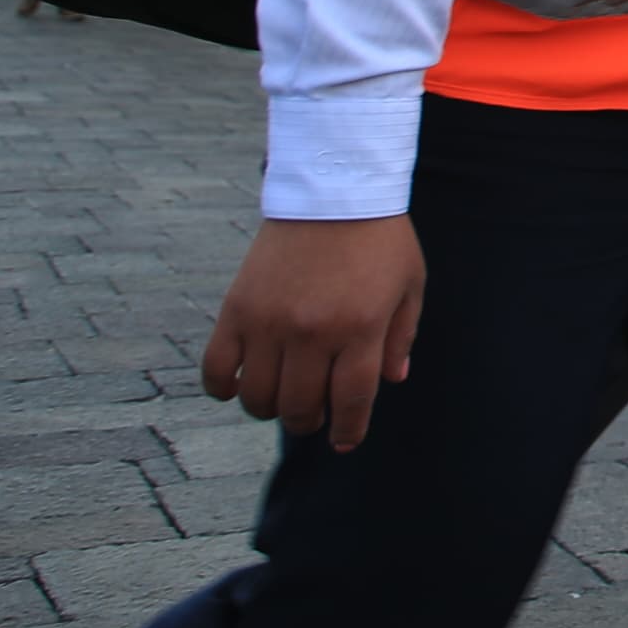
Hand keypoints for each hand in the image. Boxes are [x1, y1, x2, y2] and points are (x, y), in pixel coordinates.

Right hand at [203, 217, 425, 453]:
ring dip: (269, 410)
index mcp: (360, 329)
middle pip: (300, 408)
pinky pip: (218, 370)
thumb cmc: (379, 237)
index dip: (348, 430)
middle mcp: (313, 332)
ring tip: (281, 397)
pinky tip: (239, 386)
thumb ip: (401, 336)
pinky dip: (223, 389)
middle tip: (312, 416)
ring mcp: (271, 323)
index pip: (350, 402)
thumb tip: (393, 381)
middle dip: (308, 422)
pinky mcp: (237, 310)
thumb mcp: (410, 284)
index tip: (344, 441)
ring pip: (258, 399)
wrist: (332, 187)